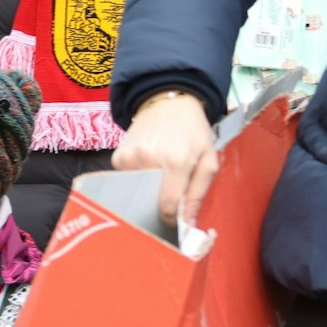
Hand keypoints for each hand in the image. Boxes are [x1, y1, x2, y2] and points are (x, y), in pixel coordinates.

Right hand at [113, 91, 218, 227]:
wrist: (170, 102)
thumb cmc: (194, 132)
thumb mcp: (209, 160)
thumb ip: (198, 194)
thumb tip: (187, 224)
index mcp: (176, 162)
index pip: (167, 206)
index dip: (172, 216)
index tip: (176, 216)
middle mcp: (149, 160)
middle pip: (150, 200)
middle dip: (160, 202)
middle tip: (170, 189)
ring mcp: (130, 158)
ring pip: (138, 191)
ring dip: (148, 188)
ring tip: (160, 171)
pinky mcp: (118, 156)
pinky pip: (127, 179)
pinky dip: (137, 178)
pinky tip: (148, 163)